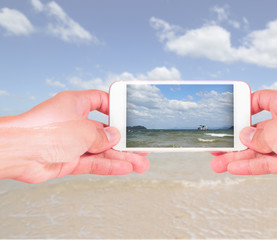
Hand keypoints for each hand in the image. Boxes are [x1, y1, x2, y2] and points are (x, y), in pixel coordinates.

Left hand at [0, 90, 149, 182]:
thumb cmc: (45, 130)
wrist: (18, 152)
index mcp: (76, 104)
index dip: (115, 107)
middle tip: (141, 147)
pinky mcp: (68, 159)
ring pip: (102, 150)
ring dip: (121, 157)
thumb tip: (114, 138)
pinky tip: (125, 168)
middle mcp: (75, 122)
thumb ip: (103, 136)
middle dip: (124, 141)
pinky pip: (93, 162)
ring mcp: (72, 142)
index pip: (100, 101)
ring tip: (141, 164)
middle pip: (105, 131)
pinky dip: (109, 166)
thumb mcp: (84, 129)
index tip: (129, 116)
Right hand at [211, 90, 276, 182]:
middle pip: (253, 131)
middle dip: (234, 140)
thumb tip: (245, 138)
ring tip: (218, 164)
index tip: (229, 115)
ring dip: (237, 157)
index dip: (244, 106)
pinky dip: (250, 166)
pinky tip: (234, 168)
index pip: (259, 100)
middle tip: (217, 146)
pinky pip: (265, 162)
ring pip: (257, 150)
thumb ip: (257, 136)